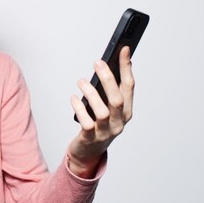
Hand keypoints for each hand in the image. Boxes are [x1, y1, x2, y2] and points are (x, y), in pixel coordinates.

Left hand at [67, 46, 134, 177]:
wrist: (88, 152)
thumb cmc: (98, 124)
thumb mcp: (108, 108)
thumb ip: (110, 90)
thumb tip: (107, 65)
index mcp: (127, 112)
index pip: (129, 87)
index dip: (126, 67)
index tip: (123, 50)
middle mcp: (119, 122)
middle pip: (117, 98)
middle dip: (108, 78)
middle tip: (97, 62)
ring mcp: (106, 132)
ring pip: (102, 111)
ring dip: (91, 93)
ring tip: (81, 81)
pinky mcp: (90, 138)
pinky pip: (86, 122)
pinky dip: (79, 108)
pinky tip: (74, 98)